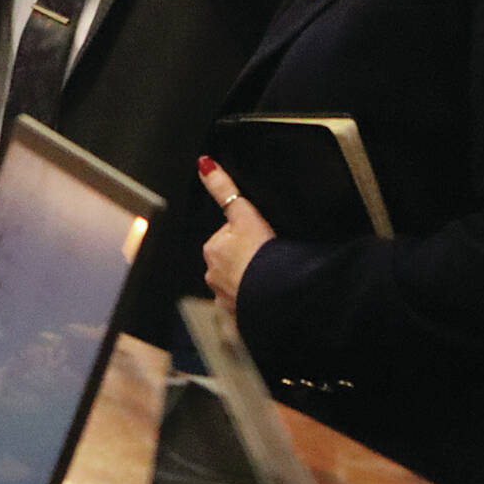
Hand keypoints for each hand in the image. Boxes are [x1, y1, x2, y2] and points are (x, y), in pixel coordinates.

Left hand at [198, 155, 274, 314]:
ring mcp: (226, 299)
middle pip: (229, 262)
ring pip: (236, 287)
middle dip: (243, 261)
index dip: (243, 236)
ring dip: (248, 284)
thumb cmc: (263, 255)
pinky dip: (252, 307)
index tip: (257, 240)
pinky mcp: (241, 319)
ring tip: (269, 280)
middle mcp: (213, 277)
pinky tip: (265, 302)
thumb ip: (224, 189)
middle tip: (266, 259)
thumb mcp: (245, 214)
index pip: (224, 238)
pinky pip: (244, 312)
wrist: (279, 294)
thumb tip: (204, 164)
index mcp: (213, 250)